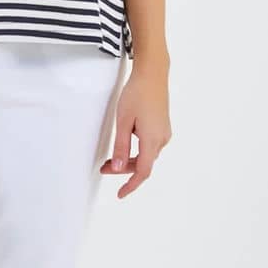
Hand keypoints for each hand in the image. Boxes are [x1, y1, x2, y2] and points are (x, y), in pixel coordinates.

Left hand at [101, 61, 170, 197]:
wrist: (152, 74)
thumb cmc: (137, 94)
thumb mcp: (123, 121)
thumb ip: (120, 146)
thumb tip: (117, 168)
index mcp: (152, 140)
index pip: (142, 171)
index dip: (131, 185)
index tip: (120, 194)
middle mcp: (161, 139)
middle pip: (143, 164)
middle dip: (123, 170)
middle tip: (104, 167)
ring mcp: (164, 132)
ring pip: (146, 155)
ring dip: (129, 159)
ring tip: (111, 158)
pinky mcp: (162, 126)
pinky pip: (150, 145)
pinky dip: (137, 150)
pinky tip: (126, 144)